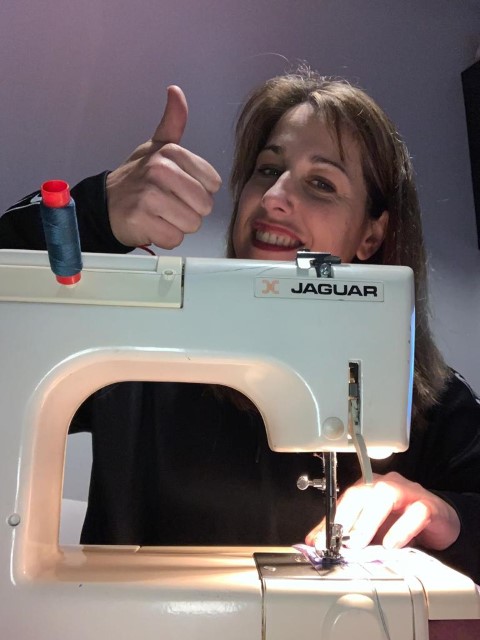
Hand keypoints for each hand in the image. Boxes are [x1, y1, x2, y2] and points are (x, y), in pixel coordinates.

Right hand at [106, 86, 221, 247]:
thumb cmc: (137, 178)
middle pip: (204, 205)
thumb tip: (176, 91)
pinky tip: (152, 226)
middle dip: (190, 210)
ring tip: (160, 215)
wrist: (105, 203)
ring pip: (191, 224)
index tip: (179, 188)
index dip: (199, 191)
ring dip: (178, 225)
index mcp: (170, 152)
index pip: (213, 183)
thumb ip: (172, 123)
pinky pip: (174, 238)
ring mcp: (150, 196)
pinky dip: (165, 237)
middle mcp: (160, 170)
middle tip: (169, 204)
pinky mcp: (142, 220)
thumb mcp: (155, 147)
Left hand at [306, 471, 460, 551]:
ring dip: (369, 520)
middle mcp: (385, 485)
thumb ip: (343, 533)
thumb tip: (313, 541)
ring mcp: (407, 492)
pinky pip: (415, 512)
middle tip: (338, 542)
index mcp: (368, 488)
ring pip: (385, 495)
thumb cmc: (401, 522)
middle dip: (347, 517)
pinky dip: (402, 528)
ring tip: (359, 542)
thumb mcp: (370, 529)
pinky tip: (393, 544)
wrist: (439, 522)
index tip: (320, 540)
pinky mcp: (428, 505)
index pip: (345, 498)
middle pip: (362, 492)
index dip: (331, 519)